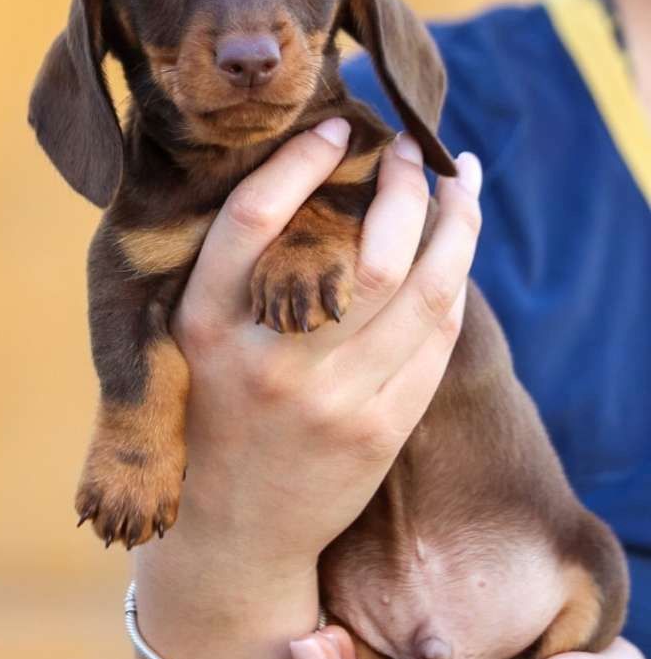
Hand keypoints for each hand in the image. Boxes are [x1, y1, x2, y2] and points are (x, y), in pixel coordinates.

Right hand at [165, 119, 481, 586]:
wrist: (233, 530)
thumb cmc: (212, 418)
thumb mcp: (196, 344)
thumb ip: (238, 277)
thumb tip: (312, 182)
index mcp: (205, 329)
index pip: (251, 221)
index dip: (297, 163)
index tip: (333, 128)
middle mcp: (268, 363)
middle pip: (367, 252)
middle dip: (404, 185)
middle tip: (410, 151)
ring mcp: (330, 402)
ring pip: (425, 291)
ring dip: (457, 224)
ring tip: (462, 182)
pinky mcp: (378, 432)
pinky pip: (437, 340)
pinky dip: (455, 282)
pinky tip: (456, 251)